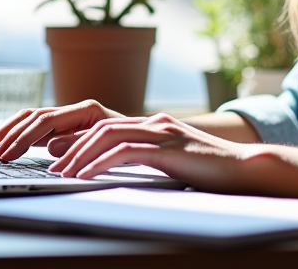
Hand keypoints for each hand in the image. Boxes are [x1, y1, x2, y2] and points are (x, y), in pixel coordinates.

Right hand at [0, 100, 124, 160]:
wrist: (152, 141)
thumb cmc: (134, 143)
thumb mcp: (112, 144)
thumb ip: (81, 143)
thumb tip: (51, 145)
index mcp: (86, 110)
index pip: (45, 121)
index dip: (23, 138)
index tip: (6, 154)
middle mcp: (75, 110)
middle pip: (33, 117)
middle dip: (8, 134)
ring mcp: (69, 119)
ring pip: (31, 120)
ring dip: (8, 133)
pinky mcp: (67, 129)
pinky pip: (37, 129)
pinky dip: (19, 136)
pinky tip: (6, 146)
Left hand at [48, 112, 258, 191]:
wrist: (244, 167)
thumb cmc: (211, 170)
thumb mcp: (172, 161)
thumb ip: (149, 159)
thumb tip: (120, 169)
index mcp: (153, 124)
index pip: (106, 126)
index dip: (80, 141)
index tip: (61, 159)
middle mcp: (154, 122)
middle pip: (100, 127)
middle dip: (73, 147)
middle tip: (53, 167)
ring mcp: (161, 132)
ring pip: (108, 136)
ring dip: (80, 155)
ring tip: (62, 173)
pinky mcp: (167, 148)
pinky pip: (125, 152)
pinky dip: (101, 163)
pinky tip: (87, 175)